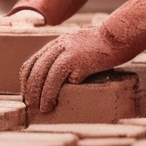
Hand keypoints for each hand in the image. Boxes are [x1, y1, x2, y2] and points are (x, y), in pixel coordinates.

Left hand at [20, 0, 145, 112]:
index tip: (27, 92)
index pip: (33, 61)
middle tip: (30, 104)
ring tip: (41, 108)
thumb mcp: (82, 49)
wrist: (119, 37)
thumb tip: (67, 79)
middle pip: (34, 69)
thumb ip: (70, 59)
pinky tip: (52, 103)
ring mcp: (66, 52)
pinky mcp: (76, 61)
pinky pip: (56, 80)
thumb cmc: (105, 46)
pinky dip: (50, 93)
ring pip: (42, 75)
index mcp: (57, 44)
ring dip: (38, 95)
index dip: (26, 79)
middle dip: (29, 89)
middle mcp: (58, 46)